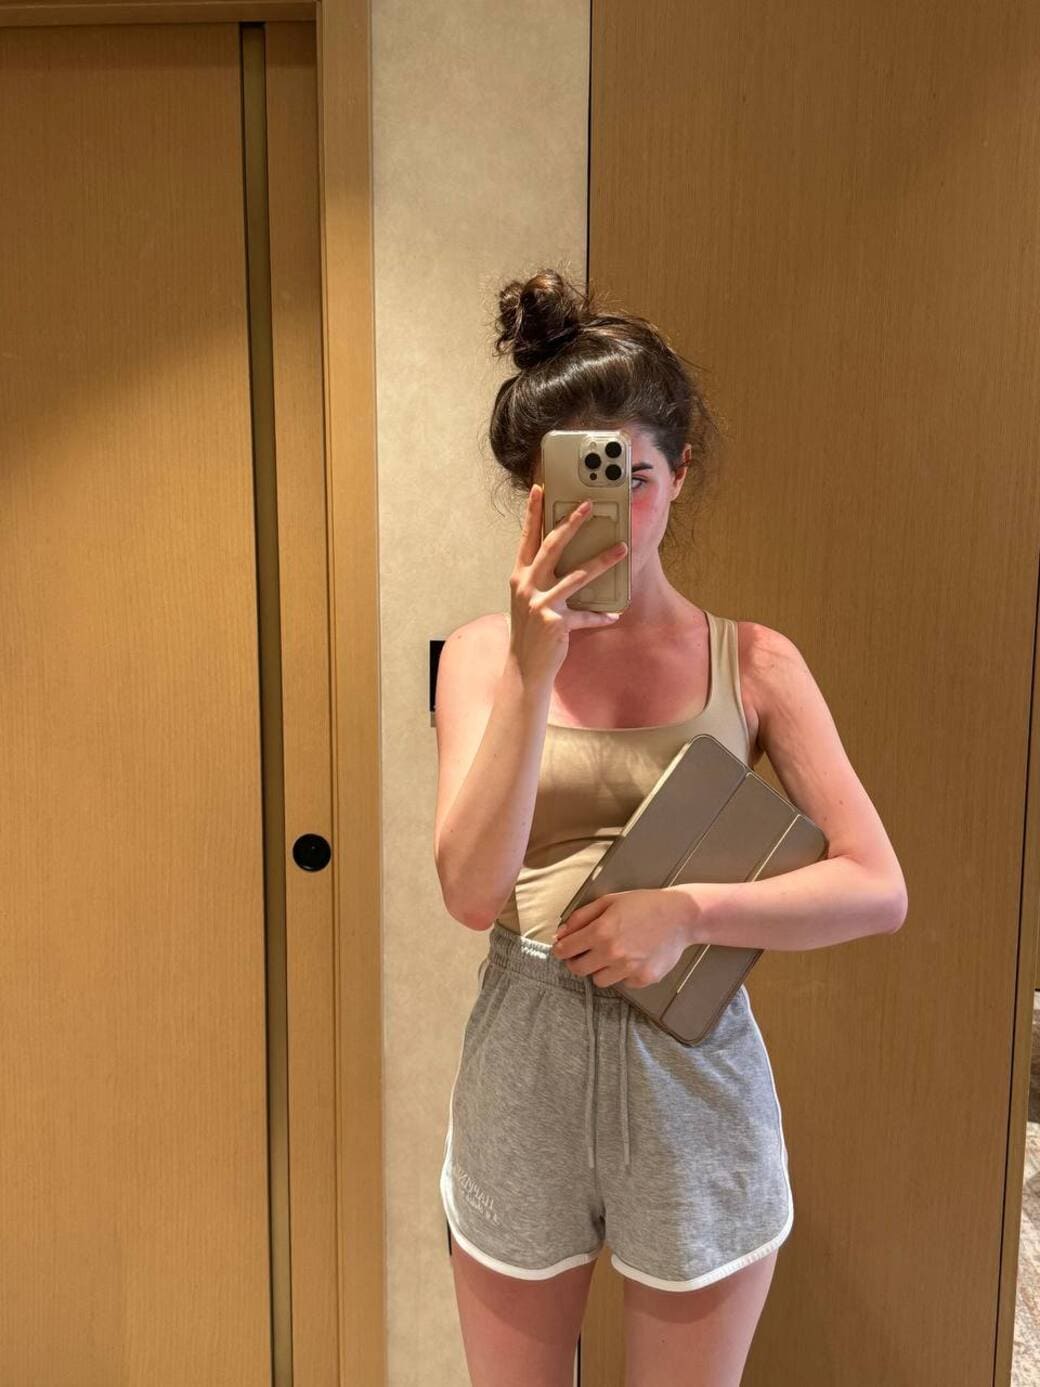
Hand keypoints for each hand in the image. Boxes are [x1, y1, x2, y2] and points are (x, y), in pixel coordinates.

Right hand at [508, 483, 627, 685]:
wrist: (525, 666)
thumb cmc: (531, 631)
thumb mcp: (530, 600)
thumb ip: (541, 578)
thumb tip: (566, 558)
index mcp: (519, 576)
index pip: (527, 538)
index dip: (533, 513)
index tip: (540, 489)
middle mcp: (527, 586)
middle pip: (551, 547)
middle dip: (571, 524)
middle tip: (588, 505)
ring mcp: (540, 603)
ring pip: (577, 576)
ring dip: (603, 561)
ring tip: (623, 549)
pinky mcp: (555, 622)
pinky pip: (584, 615)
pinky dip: (599, 616)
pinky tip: (613, 616)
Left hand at [550, 887, 695, 988]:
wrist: (680, 916)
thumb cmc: (644, 904)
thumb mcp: (609, 901)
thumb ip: (581, 917)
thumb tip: (561, 933)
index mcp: (600, 931)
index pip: (566, 950)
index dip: (560, 949)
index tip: (562, 949)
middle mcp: (612, 953)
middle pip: (578, 969)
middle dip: (576, 961)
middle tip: (584, 953)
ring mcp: (628, 969)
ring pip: (599, 980)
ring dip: (600, 969)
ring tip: (612, 955)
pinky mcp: (642, 979)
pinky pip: (622, 983)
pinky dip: (622, 974)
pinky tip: (632, 958)